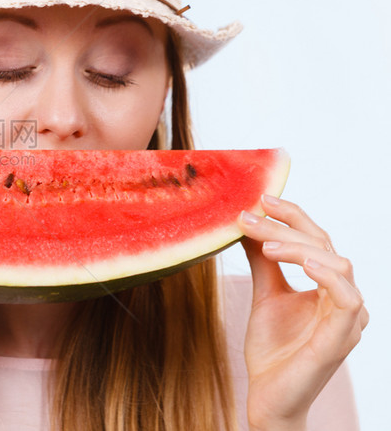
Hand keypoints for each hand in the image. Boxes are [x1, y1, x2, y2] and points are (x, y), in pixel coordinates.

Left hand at [238, 195, 367, 429]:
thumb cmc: (272, 349)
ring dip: (299, 247)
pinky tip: (302, 263)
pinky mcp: (341, 338)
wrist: (267, 396)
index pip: (316, 239)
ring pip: (338, 264)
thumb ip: (263, 262)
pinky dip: (327, 276)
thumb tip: (248, 223)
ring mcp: (347, 319)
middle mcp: (344, 298)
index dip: (293, 215)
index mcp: (329, 286)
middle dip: (286, 228)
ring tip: (265, 244)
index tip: (261, 198)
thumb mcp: (265, 294)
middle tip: (250, 217)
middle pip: (324, 246)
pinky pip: (347, 299)